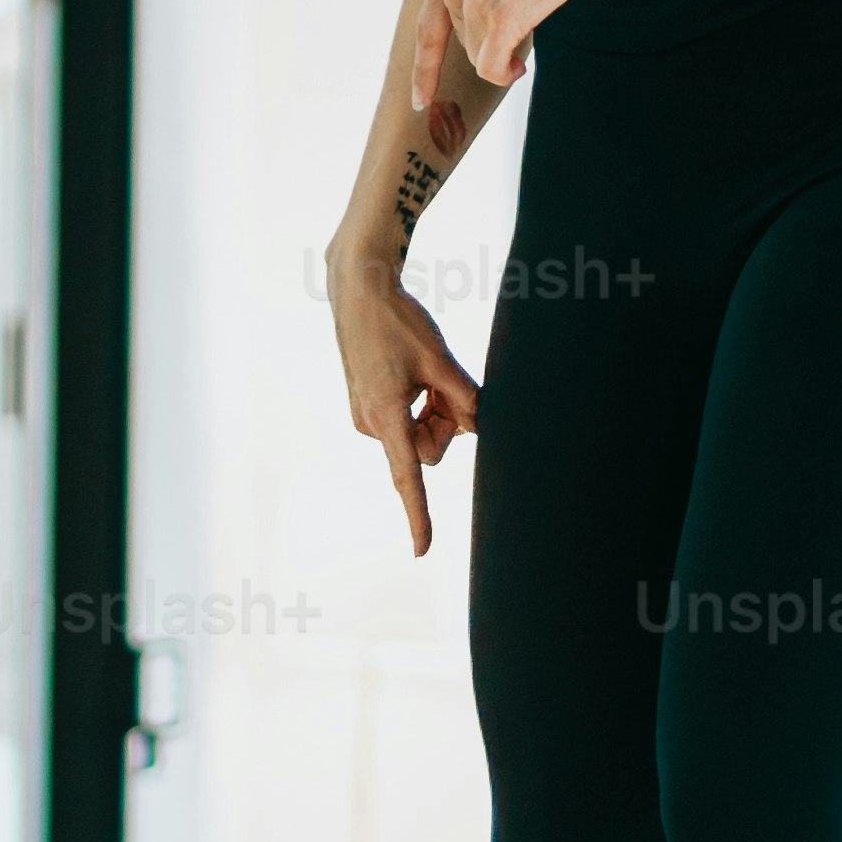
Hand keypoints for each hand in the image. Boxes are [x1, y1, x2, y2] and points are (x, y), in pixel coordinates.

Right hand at [328, 251, 486, 555]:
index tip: (422, 550)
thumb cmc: (399, 321)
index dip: (418, 515)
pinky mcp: (368, 406)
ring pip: (418, 435)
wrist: (359, 290)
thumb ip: (465, 398)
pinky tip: (415, 373)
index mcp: (385, 415)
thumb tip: (482, 428)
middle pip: (427, 450)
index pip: (407, 476)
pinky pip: (405, 420)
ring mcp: (366, 416)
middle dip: (445, 424)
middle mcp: (370, 423)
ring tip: (428, 375)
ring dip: (434, 412)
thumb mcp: (440, 359)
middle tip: (449, 386)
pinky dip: (420, 404)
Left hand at [425, 0, 614, 88]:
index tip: (421, 100)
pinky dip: (504, 73)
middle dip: (491, 45)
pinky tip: (519, 67)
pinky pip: (492, 69)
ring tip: (532, 24)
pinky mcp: (498, 20)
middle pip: (464, 45)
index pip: (427, 28)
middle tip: (523, 25)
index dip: (424, 69)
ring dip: (504, 54)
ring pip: (481, 57)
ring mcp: (472, 2)